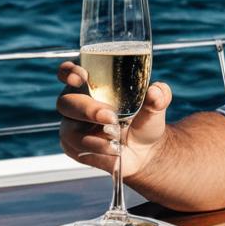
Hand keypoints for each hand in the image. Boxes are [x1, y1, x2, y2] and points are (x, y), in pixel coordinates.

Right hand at [56, 60, 171, 179]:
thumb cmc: (144, 121)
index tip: (80, 76)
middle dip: (87, 110)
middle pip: (66, 103)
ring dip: (95, 138)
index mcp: (91, 85)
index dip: (68, 72)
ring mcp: (71, 126)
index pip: (68, 72)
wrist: (144, 150)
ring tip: (117, 142)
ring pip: (70, 132)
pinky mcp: (73, 148)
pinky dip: (98, 153)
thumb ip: (158, 97)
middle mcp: (76, 103)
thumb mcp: (155, 109)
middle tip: (110, 117)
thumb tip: (156, 90)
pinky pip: (77, 151)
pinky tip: (113, 152)